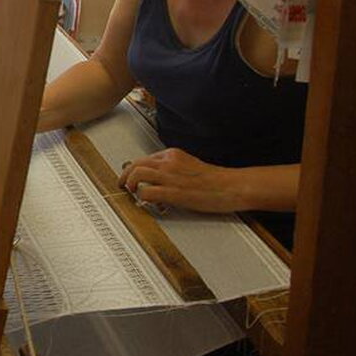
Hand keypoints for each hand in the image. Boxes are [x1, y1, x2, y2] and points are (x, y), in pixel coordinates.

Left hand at [117, 148, 243, 213]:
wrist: (232, 186)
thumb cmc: (216, 180)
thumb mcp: (191, 166)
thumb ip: (173, 169)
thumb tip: (159, 180)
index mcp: (173, 154)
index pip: (145, 158)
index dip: (134, 168)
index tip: (131, 176)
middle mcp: (169, 161)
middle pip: (136, 163)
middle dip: (125, 174)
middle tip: (123, 184)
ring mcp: (170, 176)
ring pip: (137, 173)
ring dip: (129, 183)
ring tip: (130, 192)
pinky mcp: (173, 192)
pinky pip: (147, 191)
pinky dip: (141, 197)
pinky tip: (145, 202)